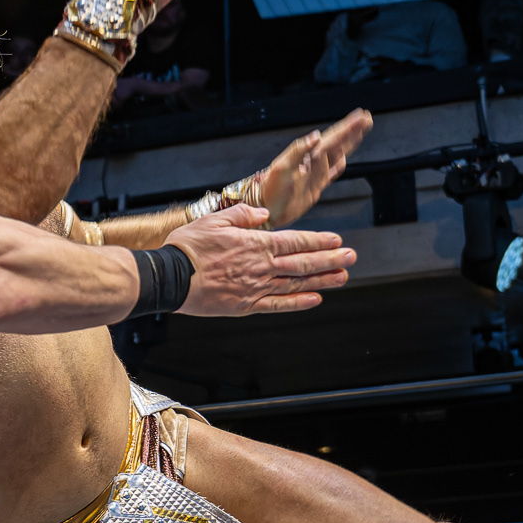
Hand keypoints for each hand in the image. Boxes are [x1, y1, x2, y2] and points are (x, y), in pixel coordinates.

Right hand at [166, 204, 354, 316]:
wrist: (170, 277)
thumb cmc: (189, 248)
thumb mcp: (214, 220)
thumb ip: (242, 216)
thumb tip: (263, 216)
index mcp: (255, 243)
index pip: (295, 241)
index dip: (318, 241)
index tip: (337, 240)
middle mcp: (261, 266)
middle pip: (303, 262)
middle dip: (330, 259)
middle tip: (351, 257)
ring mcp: (256, 288)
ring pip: (296, 284)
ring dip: (322, 280)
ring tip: (342, 277)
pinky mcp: (246, 306)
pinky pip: (278, 305)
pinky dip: (298, 303)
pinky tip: (315, 299)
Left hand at [251, 108, 373, 226]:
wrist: (265, 209)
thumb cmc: (269, 190)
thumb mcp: (281, 167)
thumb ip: (298, 150)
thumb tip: (316, 136)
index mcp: (307, 155)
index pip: (331, 138)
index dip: (347, 128)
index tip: (359, 117)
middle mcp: (312, 162)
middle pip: (337, 142)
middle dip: (352, 131)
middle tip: (366, 118)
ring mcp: (315, 174)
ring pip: (337, 154)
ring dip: (349, 143)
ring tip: (360, 132)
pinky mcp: (314, 188)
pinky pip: (330, 173)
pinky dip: (339, 165)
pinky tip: (344, 160)